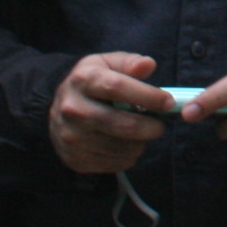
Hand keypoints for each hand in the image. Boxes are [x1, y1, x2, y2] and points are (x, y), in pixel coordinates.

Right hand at [48, 52, 173, 173]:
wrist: (58, 110)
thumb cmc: (92, 83)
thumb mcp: (108, 63)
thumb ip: (130, 63)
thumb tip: (148, 65)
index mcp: (83, 80)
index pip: (118, 88)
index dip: (148, 96)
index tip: (168, 102)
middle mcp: (73, 109)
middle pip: (122, 124)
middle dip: (150, 127)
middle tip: (160, 126)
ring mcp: (71, 136)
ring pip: (120, 148)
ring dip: (140, 143)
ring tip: (141, 134)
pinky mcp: (74, 158)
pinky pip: (113, 163)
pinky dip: (128, 156)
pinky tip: (126, 145)